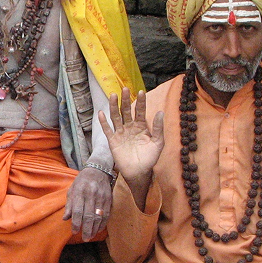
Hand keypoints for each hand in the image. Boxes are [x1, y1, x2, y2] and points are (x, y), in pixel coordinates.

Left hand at [64, 167, 112, 240]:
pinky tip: (99, 230)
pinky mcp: (109, 199)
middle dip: (87, 229)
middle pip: (89, 215)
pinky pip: (106, 214)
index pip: (78, 211)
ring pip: (99, 216)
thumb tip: (65, 218)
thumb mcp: (72, 190)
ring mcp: (101, 197)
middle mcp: (91, 195)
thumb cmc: (82, 181)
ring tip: (91, 236)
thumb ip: (69, 205)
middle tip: (85, 238)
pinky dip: (103, 224)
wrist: (98, 170)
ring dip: (95, 229)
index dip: (76, 223)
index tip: (74, 231)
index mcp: (80, 192)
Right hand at [98, 88, 164, 205]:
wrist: (139, 173)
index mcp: (141, 127)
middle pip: (126, 111)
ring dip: (114, 106)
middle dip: (126, 100)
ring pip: (116, 117)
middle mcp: (130, 127)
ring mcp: (121, 133)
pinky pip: (108, 130)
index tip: (141, 92)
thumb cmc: (150, 158)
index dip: (140, 102)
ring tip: (113, 95)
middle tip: (125, 89)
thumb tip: (160, 112)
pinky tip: (101, 113)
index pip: (140, 111)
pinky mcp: (113, 141)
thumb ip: (158, 128)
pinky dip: (104, 122)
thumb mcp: (158, 143)